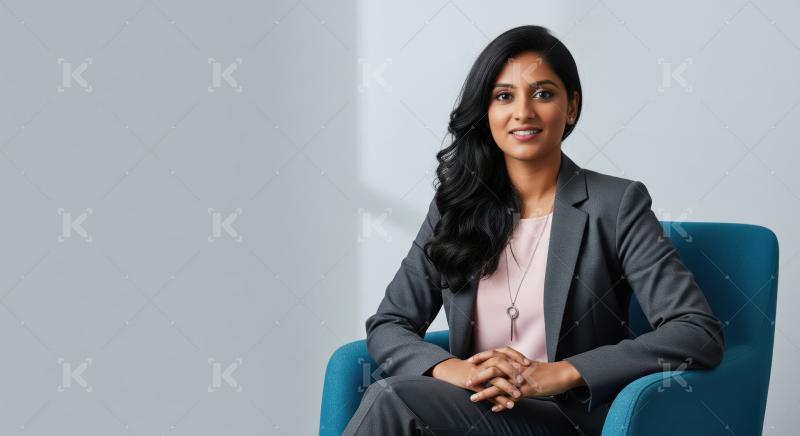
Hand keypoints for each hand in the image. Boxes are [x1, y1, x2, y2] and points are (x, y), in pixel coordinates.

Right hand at [431, 351, 530, 410]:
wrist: (451, 370)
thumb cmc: (471, 367)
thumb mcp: (485, 362)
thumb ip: (499, 363)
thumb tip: (516, 367)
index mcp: (488, 356)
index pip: (505, 351)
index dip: (517, 356)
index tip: (529, 363)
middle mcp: (484, 362)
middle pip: (501, 363)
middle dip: (513, 371)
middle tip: (523, 380)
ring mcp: (478, 373)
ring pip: (495, 378)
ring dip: (507, 387)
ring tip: (518, 396)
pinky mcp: (472, 383)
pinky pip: (487, 392)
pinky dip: (498, 399)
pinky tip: (507, 405)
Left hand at [469, 358, 584, 411]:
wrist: (563, 374)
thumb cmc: (547, 371)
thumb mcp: (530, 365)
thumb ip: (517, 364)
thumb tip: (507, 365)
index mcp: (517, 360)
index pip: (496, 353)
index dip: (482, 356)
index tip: (470, 360)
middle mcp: (517, 367)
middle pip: (493, 368)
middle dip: (478, 375)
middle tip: (467, 381)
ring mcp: (522, 379)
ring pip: (500, 384)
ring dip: (485, 392)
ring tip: (473, 398)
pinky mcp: (528, 390)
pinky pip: (512, 397)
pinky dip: (502, 404)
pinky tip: (494, 410)